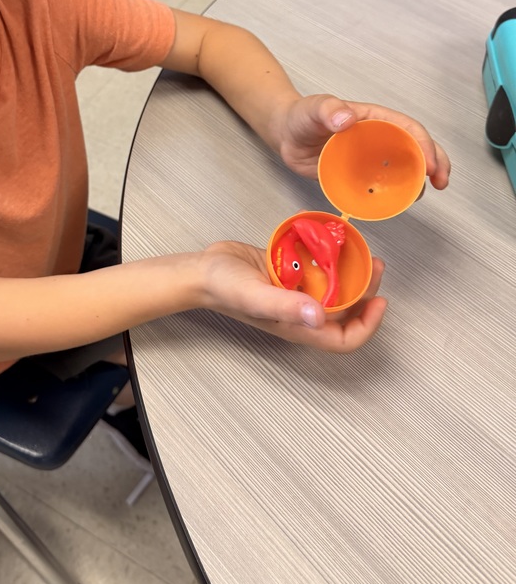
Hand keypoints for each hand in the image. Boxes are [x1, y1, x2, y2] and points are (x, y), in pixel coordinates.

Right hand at [199, 241, 386, 352]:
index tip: (380, 301)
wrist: (203, 269)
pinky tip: (335, 243)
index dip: (367, 326)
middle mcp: (302, 313)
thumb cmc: (225, 288)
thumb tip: (320, 317)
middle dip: (367, 293)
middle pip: (346, 313)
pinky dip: (332, 260)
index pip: (344, 340)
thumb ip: (286, 306)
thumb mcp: (255, 296)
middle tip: (375, 265)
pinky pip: (319, 272)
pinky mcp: (290, 275)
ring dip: (353, 274)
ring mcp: (297, 293)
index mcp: (299, 326)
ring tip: (362, 252)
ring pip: (336, 290)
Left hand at [273, 95, 450, 189]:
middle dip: (435, 162)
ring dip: (419, 181)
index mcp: (374, 119)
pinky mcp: (360, 175)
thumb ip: (328, 110)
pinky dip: (394, 194)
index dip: (424, 144)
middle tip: (442, 182)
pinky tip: (398, 204)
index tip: (430, 164)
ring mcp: (371, 158)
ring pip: (403, 168)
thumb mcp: (314, 109)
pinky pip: (382, 184)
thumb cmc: (302, 116)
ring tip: (421, 197)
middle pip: (415, 147)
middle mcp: (378, 138)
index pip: (407, 128)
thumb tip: (346, 119)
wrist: (286, 135)